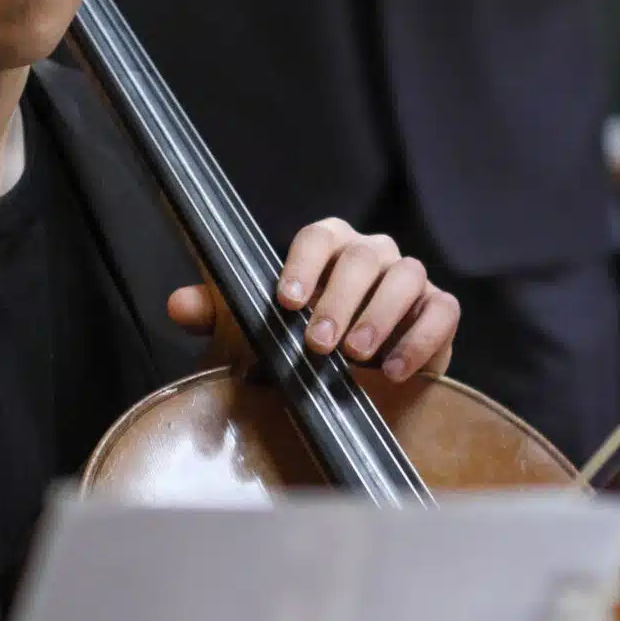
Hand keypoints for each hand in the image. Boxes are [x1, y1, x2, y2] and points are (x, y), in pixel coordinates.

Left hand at [168, 221, 458, 385]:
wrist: (356, 383)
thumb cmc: (301, 344)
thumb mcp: (255, 331)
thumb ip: (219, 314)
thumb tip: (177, 305)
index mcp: (330, 247)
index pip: (319, 236)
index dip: (303, 264)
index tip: (286, 301)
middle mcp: (372, 255)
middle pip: (363, 257)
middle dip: (339, 300)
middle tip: (319, 344)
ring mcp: (410, 280)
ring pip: (405, 276)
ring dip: (379, 317)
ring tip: (356, 357)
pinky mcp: (439, 312)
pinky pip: (442, 311)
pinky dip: (421, 339)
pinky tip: (396, 371)